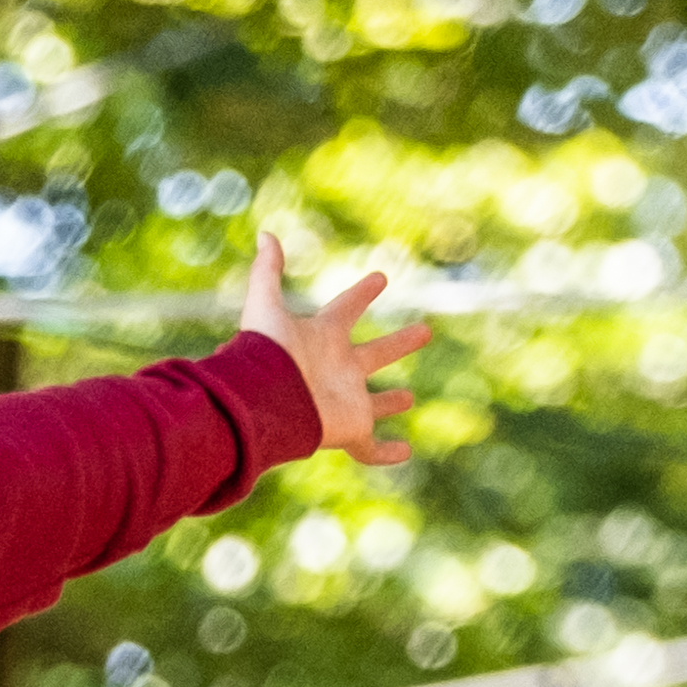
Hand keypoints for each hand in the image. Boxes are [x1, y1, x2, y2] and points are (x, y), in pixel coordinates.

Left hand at [240, 231, 428, 466]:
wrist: (261, 401)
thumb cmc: (265, 354)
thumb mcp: (264, 305)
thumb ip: (266, 271)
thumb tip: (267, 232)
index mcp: (322, 337)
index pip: (346, 309)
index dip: (363, 293)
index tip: (381, 278)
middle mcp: (337, 368)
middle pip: (373, 354)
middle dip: (398, 344)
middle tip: (425, 330)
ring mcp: (346, 400)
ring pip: (373, 402)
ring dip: (390, 402)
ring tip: (408, 397)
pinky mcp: (351, 429)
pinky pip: (371, 449)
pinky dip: (388, 454)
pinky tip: (406, 452)